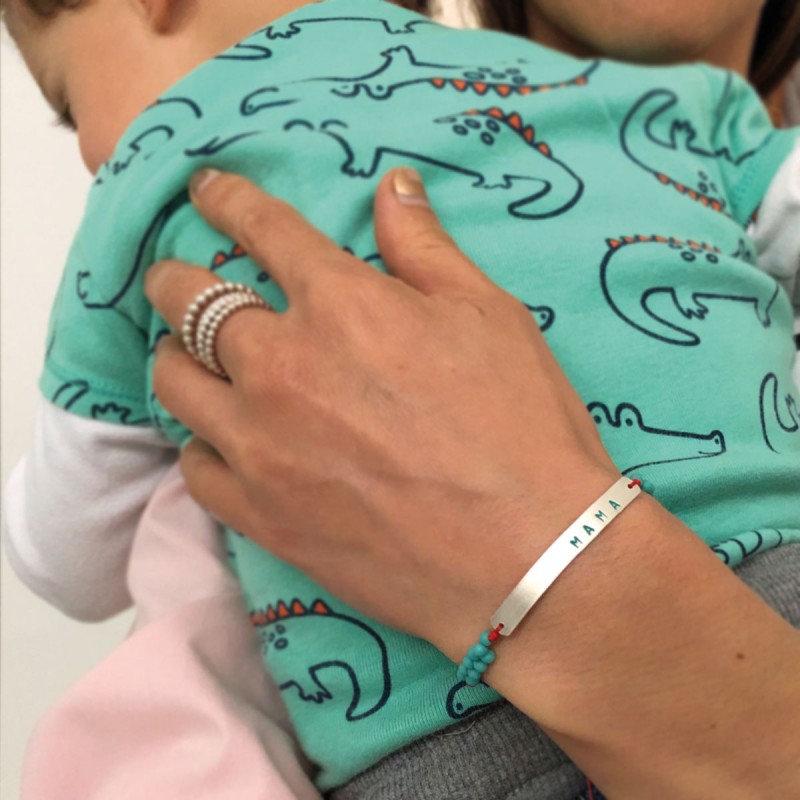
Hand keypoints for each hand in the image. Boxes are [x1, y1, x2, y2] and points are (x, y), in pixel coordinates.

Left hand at [146, 169, 799, 797]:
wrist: (527, 554)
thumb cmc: (522, 427)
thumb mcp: (489, 315)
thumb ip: (426, 247)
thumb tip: (393, 186)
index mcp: (341, 304)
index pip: (262, 229)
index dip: (228, 199)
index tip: (208, 191)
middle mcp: (282, 367)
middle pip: (189, 303)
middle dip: (175, 280)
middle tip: (178, 281)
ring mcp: (261, 446)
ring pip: (175, 383)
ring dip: (177, 358)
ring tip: (192, 358)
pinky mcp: (261, 515)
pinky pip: (195, 468)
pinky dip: (201, 443)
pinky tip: (222, 440)